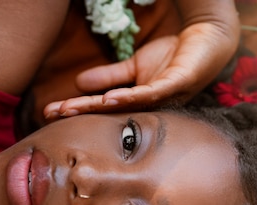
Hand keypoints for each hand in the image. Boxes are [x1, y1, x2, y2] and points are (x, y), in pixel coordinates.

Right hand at [43, 0, 239, 119]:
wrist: (206, 38)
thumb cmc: (173, 57)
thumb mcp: (134, 67)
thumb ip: (109, 76)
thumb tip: (78, 83)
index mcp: (135, 103)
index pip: (100, 107)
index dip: (75, 109)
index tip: (49, 111)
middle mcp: (147, 106)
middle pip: (109, 111)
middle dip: (79, 112)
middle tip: (52, 114)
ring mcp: (162, 97)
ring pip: (126, 105)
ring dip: (98, 108)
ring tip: (72, 109)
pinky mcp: (177, 83)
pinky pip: (151, 93)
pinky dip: (131, 97)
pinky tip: (111, 100)